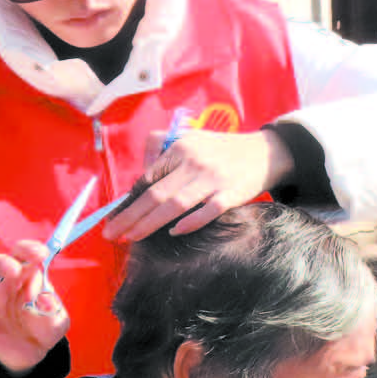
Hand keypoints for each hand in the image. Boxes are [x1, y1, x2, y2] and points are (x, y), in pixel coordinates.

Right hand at [0, 240, 69, 374]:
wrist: (28, 351)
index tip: (39, 254)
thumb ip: (51, 309)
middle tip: (14, 272)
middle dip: (2, 263)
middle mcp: (3, 280)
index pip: (23, 252)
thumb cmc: (42, 328)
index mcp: (26, 274)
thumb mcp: (55, 321)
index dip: (29, 249)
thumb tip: (45, 300)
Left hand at [103, 128, 295, 241]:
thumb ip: (164, 152)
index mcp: (180, 148)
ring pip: (175, 204)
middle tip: (111, 235)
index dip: (128, 201)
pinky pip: (207, 211)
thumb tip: (140, 181)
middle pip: (155, 194)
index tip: (113, 218)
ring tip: (131, 238)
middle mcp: (194, 162)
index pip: (147, 178)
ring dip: (150, 223)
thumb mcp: (192, 139)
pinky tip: (174, 232)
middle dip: (130, 217)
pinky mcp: (232, 194)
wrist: (265, 153)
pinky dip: (190, 222)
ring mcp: (213, 179)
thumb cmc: (222, 150)